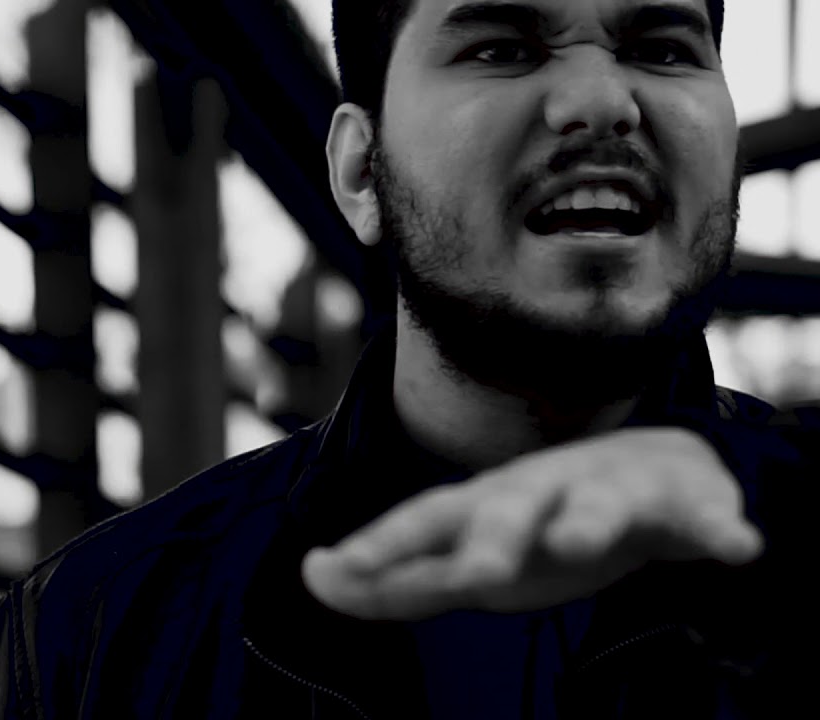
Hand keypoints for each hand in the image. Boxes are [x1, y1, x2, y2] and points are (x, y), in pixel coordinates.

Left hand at [300, 426, 763, 621]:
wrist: (647, 473)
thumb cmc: (538, 528)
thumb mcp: (470, 556)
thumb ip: (397, 576)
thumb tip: (312, 577)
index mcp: (483, 506)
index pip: (423, 522)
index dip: (382, 545)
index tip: (331, 566)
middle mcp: (538, 490)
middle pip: (506, 509)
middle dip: (489, 540)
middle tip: (471, 577)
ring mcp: (608, 490)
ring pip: (598, 502)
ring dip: (588, 520)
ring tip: (579, 543)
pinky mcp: (678, 502)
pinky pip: (703, 515)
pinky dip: (718, 527)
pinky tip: (738, 547)